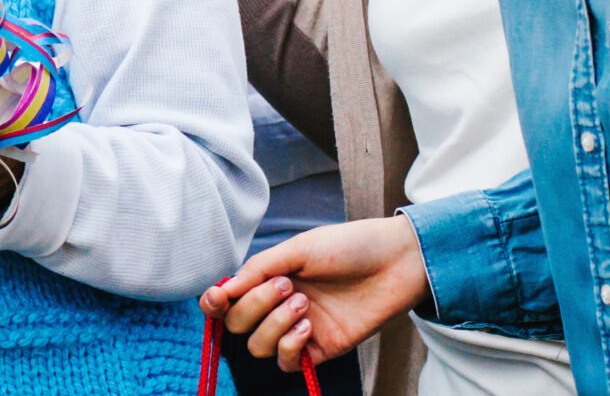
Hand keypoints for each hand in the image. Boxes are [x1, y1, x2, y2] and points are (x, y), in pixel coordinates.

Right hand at [201, 216, 430, 371]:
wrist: (394, 263)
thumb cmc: (348, 246)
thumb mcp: (298, 248)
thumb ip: (258, 268)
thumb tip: (223, 290)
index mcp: (269, 277)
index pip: (228, 300)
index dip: (214, 303)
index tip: (219, 298)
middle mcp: (278, 304)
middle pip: (238, 324)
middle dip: (253, 306)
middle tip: (285, 285)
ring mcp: (299, 328)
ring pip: (259, 346)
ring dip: (274, 325)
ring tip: (303, 303)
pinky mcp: (321, 348)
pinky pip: (287, 362)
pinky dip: (289, 346)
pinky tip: (307, 326)